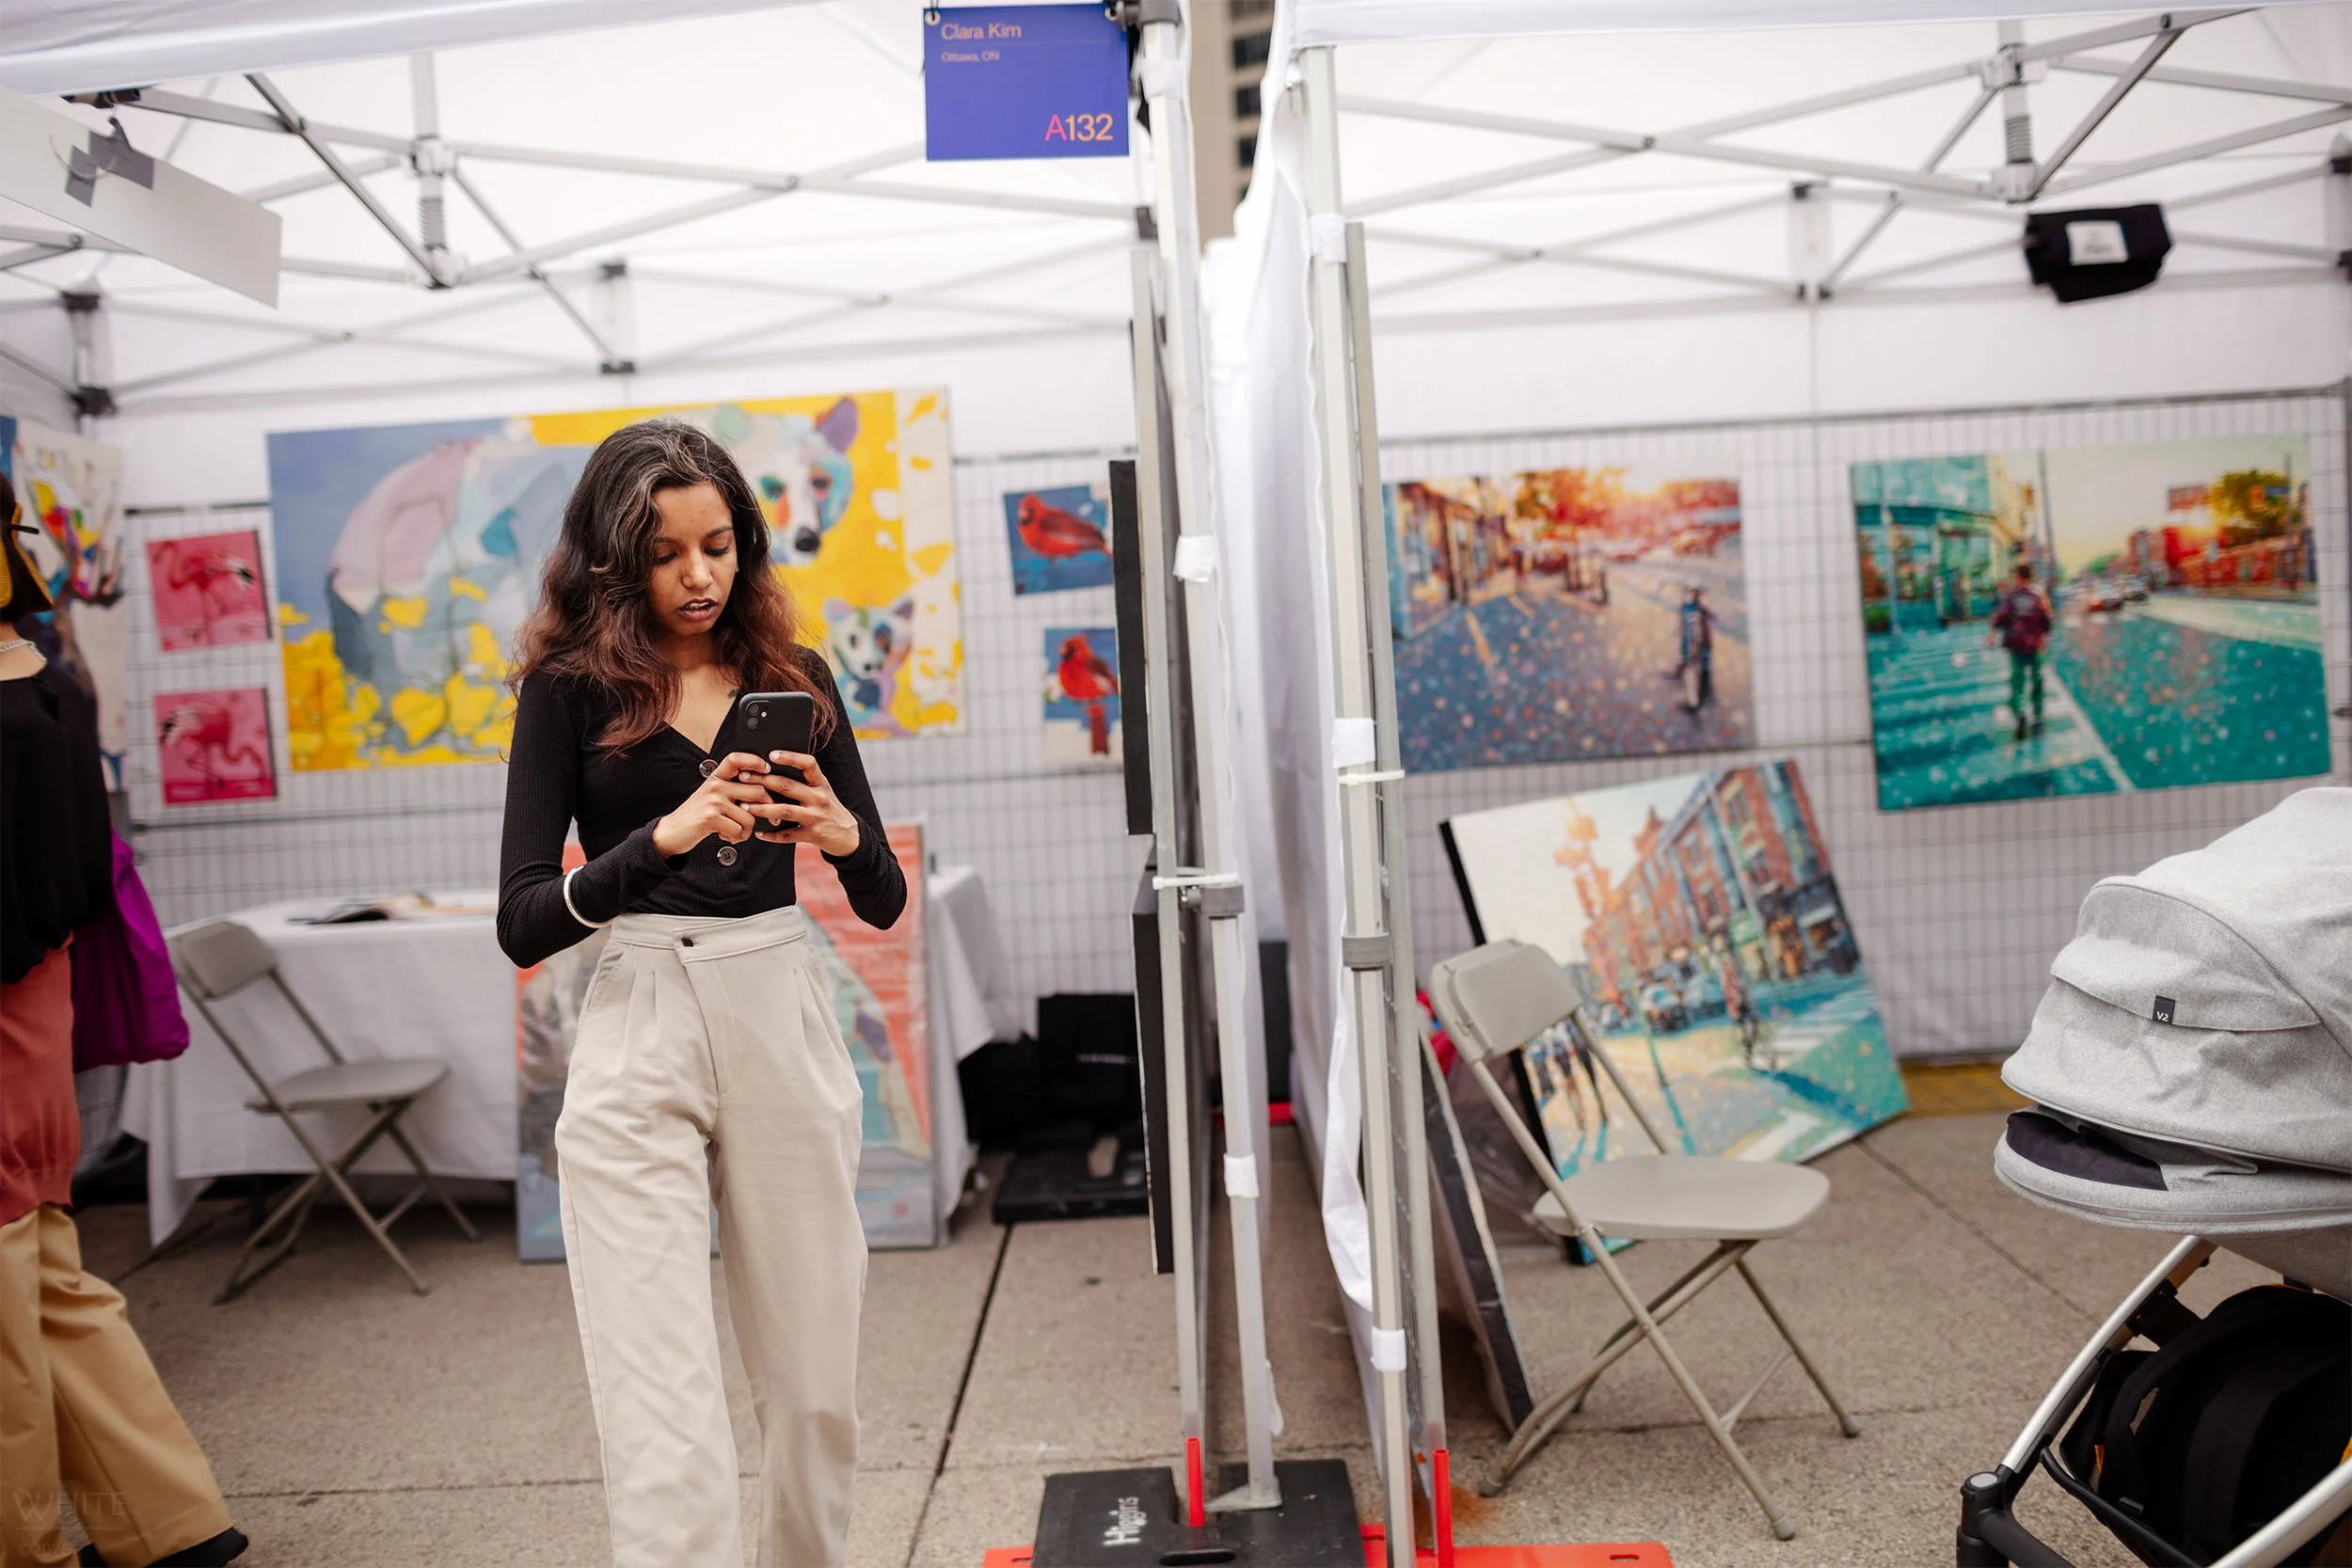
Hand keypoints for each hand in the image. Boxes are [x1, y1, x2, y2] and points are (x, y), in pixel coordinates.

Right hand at [652, 752, 783, 857]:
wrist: (671, 831)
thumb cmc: (696, 815)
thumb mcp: (712, 796)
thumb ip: (732, 790)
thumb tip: (764, 794)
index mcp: (716, 777)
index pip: (736, 759)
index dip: (754, 761)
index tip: (767, 769)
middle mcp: (715, 785)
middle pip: (757, 791)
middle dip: (766, 809)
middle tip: (766, 819)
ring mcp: (713, 800)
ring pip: (750, 815)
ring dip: (747, 830)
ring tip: (735, 831)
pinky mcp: (711, 817)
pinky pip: (739, 829)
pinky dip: (736, 837)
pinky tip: (725, 836)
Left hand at [754, 750, 861, 855]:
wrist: (849, 835)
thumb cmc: (829, 809)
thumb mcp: (823, 791)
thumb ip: (804, 782)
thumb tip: (774, 769)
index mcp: (821, 784)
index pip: (808, 764)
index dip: (790, 757)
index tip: (771, 754)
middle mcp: (819, 798)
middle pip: (788, 786)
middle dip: (763, 780)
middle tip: (743, 777)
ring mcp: (816, 817)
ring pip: (785, 810)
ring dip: (762, 808)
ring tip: (745, 806)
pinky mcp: (812, 835)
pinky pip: (788, 835)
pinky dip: (772, 835)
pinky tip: (759, 832)